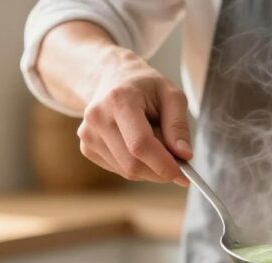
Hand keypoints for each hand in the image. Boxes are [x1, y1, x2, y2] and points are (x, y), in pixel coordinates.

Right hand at [78, 49, 191, 185]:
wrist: (112, 78)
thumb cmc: (145, 87)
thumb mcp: (171, 95)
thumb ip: (179, 125)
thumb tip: (184, 155)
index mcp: (119, 100)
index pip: (140, 144)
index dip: (163, 164)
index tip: (183, 175)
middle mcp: (98, 117)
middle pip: (132, 163)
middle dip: (159, 170)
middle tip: (177, 162)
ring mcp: (88, 134)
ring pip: (127, 171)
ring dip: (149, 167)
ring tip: (154, 141)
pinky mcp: (87, 147)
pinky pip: (119, 170)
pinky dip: (137, 166)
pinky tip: (137, 145)